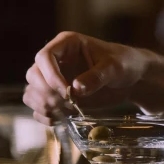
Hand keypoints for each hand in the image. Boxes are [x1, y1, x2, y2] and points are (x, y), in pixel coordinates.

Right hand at [24, 32, 163, 124]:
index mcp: (66, 44)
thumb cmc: (124, 64)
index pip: (44, 57)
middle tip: (68, 104)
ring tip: (64, 112)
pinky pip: (38, 105)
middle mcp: (56, 60)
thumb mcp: (115, 67)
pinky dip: (44, 115)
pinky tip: (58, 120)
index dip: (51, 76)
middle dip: (47, 93)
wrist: (131, 79)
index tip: (67, 91)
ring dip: (44, 105)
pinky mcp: (57, 95)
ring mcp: (54, 78)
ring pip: (32, 91)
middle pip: (34, 75)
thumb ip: (97, 76)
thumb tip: (76, 88)